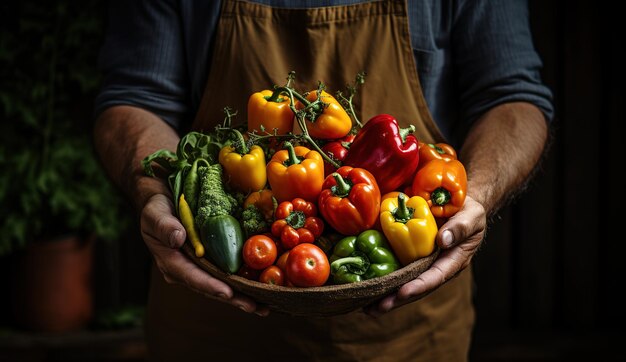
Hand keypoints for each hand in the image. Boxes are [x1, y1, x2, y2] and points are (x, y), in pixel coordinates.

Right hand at [140, 191, 269, 315]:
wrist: (163, 205)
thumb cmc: (157, 210)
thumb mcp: (155, 215)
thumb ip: (164, 226)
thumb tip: (177, 238)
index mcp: (171, 263)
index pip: (192, 277)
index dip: (210, 285)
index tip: (227, 293)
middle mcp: (185, 271)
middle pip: (210, 288)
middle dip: (233, 298)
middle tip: (254, 306)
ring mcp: (198, 269)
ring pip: (221, 285)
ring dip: (242, 296)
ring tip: (263, 307)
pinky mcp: (209, 263)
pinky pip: (226, 275)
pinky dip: (242, 283)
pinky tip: (259, 289)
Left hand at [365, 196, 485, 315]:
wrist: (457, 201)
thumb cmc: (468, 211)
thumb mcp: (471, 216)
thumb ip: (460, 227)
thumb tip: (443, 241)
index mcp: (453, 261)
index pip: (435, 277)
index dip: (419, 286)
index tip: (403, 293)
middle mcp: (435, 267)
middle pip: (415, 288)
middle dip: (395, 299)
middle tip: (375, 309)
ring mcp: (422, 263)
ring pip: (403, 283)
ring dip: (384, 295)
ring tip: (364, 307)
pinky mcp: (410, 256)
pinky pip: (396, 269)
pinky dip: (381, 278)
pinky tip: (364, 286)